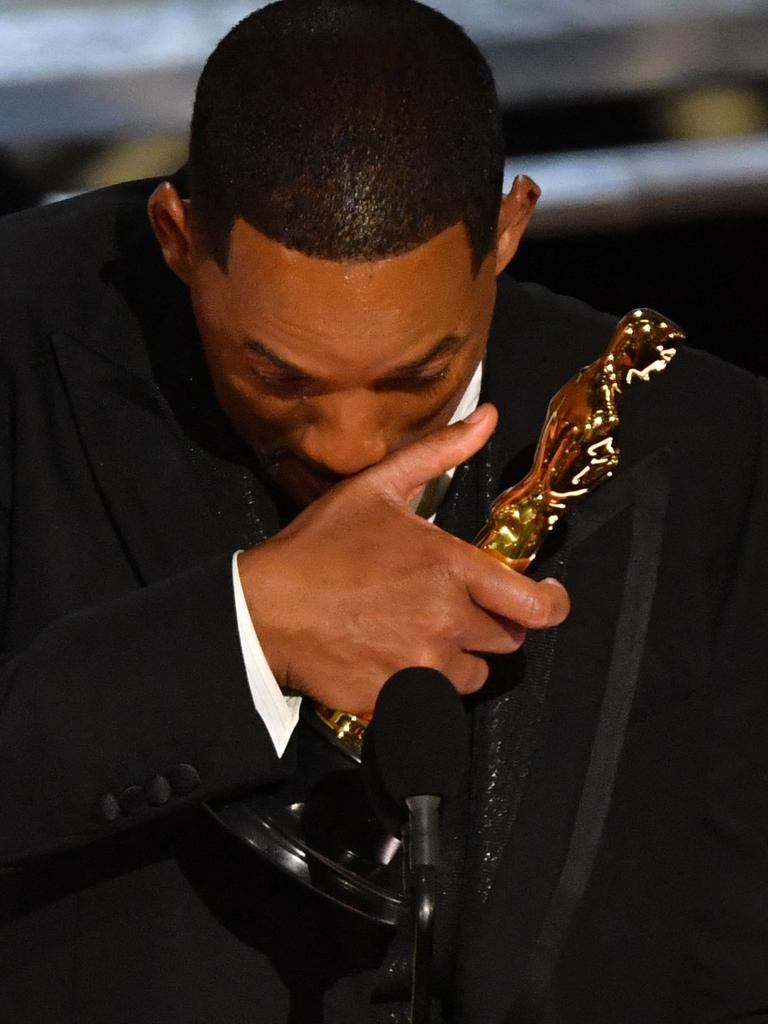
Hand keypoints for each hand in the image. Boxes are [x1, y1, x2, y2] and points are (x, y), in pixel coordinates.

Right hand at [238, 404, 569, 713]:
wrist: (264, 610)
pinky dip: (427, 683)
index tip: (547, 599)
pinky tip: (395, 656)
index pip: (535, 604)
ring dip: (460, 656)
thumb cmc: (319, 546)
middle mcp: (446, 619)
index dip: (552, 604)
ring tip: (420, 632)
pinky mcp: (400, 698)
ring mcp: (423, 664)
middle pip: (507, 639)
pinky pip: (438, 699)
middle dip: (491, 623)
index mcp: (450, 567)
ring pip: (474, 673)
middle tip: (455, 607)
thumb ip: (440, 453)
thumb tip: (489, 418)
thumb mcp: (377, 487)